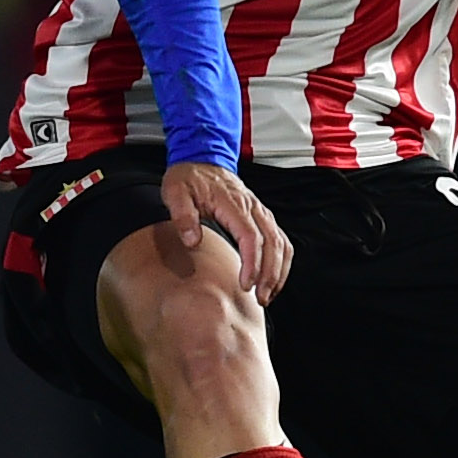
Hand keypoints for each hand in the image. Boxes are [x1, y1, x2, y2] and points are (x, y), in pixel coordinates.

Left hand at [160, 160, 292, 304]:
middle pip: (273, 243)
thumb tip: (192, 241)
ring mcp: (260, 211)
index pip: (251, 237)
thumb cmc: (188, 178)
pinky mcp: (262, 216)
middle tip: (260, 298)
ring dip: (279, 271)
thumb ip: (182, 217)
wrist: (201, 159)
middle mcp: (253, 207)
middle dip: (270, 274)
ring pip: (281, 243)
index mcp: (233, 203)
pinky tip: (272, 279)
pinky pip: (280, 240)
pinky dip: (281, 262)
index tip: (246, 284)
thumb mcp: (175, 193)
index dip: (252, 263)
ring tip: (268, 295)